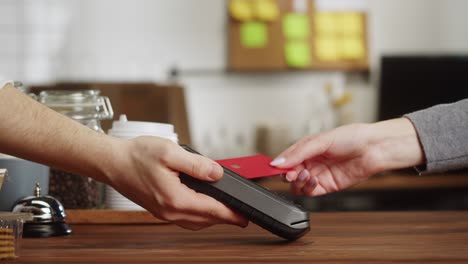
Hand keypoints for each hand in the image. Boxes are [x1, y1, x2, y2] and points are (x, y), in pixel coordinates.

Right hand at [105, 136, 247, 229]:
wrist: (112, 162)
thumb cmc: (136, 156)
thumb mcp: (170, 153)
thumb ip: (197, 164)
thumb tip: (217, 173)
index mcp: (175, 198)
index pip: (211, 210)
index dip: (231, 214)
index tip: (245, 218)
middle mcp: (169, 211)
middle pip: (205, 221)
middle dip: (224, 219)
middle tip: (240, 216)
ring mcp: (163, 213)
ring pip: (195, 223)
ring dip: (212, 219)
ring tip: (225, 213)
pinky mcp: (160, 210)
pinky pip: (185, 219)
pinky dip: (198, 217)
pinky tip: (203, 208)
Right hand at [270, 118, 423, 196]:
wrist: (374, 148)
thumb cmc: (353, 137)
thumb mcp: (320, 140)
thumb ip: (298, 152)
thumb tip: (278, 161)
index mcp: (307, 148)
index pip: (286, 158)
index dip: (278, 164)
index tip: (273, 168)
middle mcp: (311, 161)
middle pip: (290, 173)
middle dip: (287, 174)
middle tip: (290, 173)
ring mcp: (319, 174)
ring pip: (298, 185)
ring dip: (297, 182)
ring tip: (304, 175)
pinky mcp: (327, 186)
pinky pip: (310, 192)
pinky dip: (308, 188)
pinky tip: (313, 180)